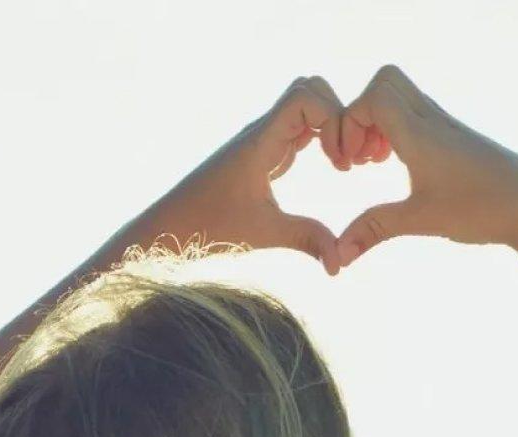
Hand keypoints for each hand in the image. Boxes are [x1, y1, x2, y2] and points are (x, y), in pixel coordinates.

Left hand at [155, 76, 350, 275]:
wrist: (170, 227)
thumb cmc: (209, 227)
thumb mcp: (262, 233)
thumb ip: (306, 239)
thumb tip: (340, 266)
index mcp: (260, 140)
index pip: (306, 96)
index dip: (334, 120)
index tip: (340, 163)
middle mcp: (261, 132)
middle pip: (310, 90)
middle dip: (338, 116)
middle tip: (347, 158)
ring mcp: (262, 140)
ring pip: (305, 107)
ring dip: (330, 126)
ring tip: (341, 163)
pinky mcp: (262, 154)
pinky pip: (297, 129)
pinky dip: (319, 139)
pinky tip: (328, 167)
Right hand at [326, 65, 517, 263]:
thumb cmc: (479, 208)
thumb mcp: (420, 220)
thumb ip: (375, 229)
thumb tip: (339, 254)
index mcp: (419, 134)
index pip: (372, 98)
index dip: (349, 125)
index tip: (351, 164)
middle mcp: (430, 120)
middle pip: (384, 83)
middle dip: (359, 115)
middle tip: (358, 156)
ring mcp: (442, 124)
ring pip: (399, 95)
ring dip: (376, 124)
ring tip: (373, 162)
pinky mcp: (450, 134)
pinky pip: (413, 112)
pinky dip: (394, 129)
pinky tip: (395, 162)